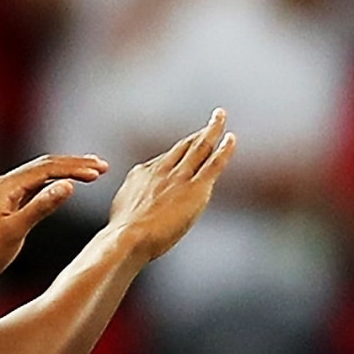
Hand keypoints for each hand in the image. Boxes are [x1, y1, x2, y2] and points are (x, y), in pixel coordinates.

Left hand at [0, 154, 108, 289]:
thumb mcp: (15, 230)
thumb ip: (41, 206)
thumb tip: (68, 185)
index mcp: (5, 186)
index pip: (47, 168)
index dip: (75, 168)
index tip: (99, 171)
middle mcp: (4, 184)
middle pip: (45, 166)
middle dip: (75, 164)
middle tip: (102, 166)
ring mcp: (5, 194)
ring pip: (41, 175)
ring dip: (66, 172)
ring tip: (92, 171)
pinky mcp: (7, 205)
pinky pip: (35, 187)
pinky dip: (54, 184)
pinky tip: (66, 186)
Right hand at [107, 108, 236, 259]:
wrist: (128, 236)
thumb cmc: (123, 234)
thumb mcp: (122, 209)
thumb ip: (133, 201)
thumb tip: (134, 206)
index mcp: (143, 174)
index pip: (167, 158)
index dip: (181, 150)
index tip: (189, 144)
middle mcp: (162, 170)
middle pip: (185, 145)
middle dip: (200, 131)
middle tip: (213, 118)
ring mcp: (179, 177)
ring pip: (200, 147)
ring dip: (212, 129)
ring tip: (221, 116)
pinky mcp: (195, 187)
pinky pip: (214, 163)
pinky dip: (224, 149)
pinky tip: (231, 138)